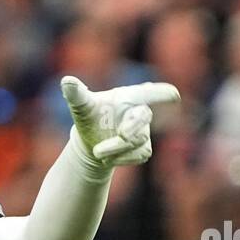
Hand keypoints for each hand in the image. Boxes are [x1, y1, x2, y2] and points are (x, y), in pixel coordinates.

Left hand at [60, 76, 179, 168]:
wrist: (90, 142)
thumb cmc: (90, 118)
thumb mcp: (82, 106)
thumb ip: (76, 94)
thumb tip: (66, 81)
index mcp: (130, 96)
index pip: (151, 92)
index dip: (162, 93)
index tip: (173, 94)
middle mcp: (140, 112)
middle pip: (144, 117)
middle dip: (132, 128)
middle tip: (121, 135)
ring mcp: (144, 131)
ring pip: (137, 141)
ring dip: (116, 149)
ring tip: (97, 151)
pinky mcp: (143, 148)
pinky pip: (139, 155)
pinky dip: (122, 159)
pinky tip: (108, 158)